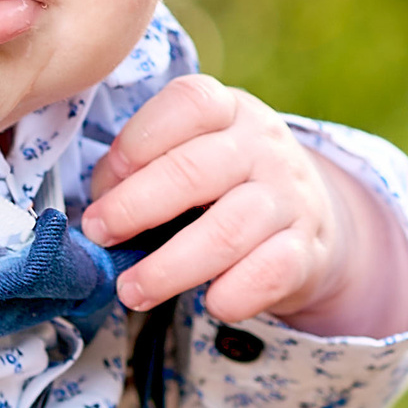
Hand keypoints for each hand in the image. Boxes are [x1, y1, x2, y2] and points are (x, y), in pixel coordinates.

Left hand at [83, 75, 407, 338]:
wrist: (309, 220)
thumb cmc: (223, 186)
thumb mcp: (188, 154)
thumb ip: (141, 168)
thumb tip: (98, 211)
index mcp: (229, 110)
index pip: (188, 103)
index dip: (136, 143)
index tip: (102, 186)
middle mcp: (265, 145)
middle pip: (194, 171)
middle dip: (133, 209)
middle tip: (99, 236)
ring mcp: (290, 198)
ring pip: (227, 231)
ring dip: (169, 267)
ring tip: (131, 290)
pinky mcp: (307, 251)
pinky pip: (269, 273)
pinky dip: (232, 294)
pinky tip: (208, 304)